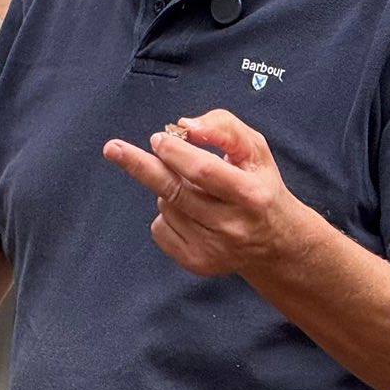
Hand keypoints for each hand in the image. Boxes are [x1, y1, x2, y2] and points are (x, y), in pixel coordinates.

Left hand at [103, 109, 314, 277]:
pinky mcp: (197, 262)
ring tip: (194, 190)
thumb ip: (223, 128)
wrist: (275, 241)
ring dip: (167, 188)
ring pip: (166, 206)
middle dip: (141, 166)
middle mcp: (232, 226)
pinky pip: (160, 229)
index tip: (158, 139)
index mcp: (251, 194)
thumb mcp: (254, 149)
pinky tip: (190, 213)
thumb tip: (185, 127)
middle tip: (113, 148)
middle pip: (175, 191)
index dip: (176, 153)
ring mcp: (214, 248)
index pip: (203, 172)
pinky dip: (166, 214)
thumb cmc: (259, 184)